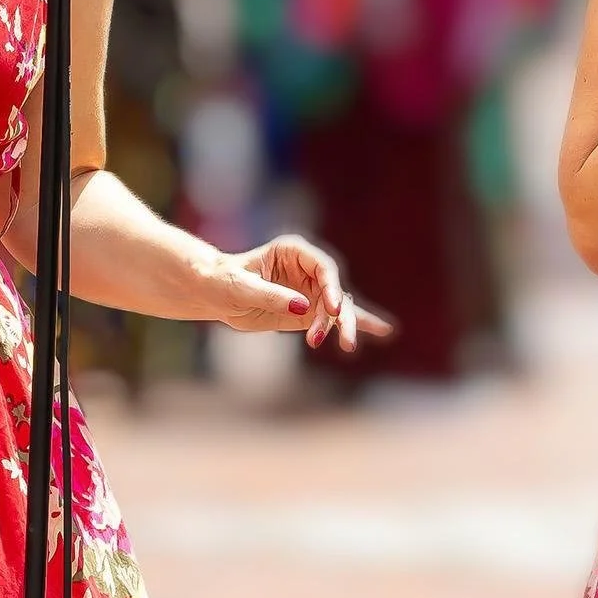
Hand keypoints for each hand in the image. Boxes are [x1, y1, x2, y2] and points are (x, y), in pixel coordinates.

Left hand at [203, 234, 392, 352]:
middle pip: (335, 291)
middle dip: (339, 315)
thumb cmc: (223, 281)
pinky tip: (383, 331)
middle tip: (342, 340)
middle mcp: (308, 269)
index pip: (324, 268)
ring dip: (343, 327)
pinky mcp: (308, 311)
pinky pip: (335, 319)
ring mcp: (311, 290)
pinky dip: (358, 324)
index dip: (332, 288)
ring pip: (338, 308)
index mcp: (294, 251)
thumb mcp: (242, 288)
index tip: (333, 310)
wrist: (214, 293)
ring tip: (348, 346)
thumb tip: (305, 308)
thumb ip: (272, 295)